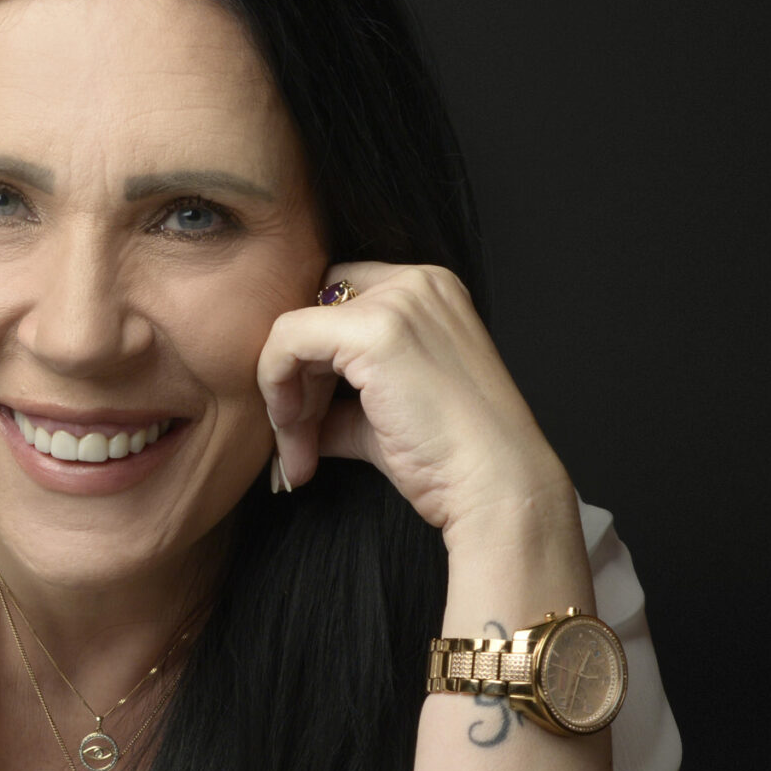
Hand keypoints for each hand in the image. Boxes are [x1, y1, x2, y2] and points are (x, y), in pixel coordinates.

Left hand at [255, 263, 572, 553]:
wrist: (494, 487)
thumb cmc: (453, 461)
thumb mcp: (387, 418)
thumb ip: (342, 406)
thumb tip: (296, 420)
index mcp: (431, 293)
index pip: (338, 301)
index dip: (312, 359)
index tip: (307, 418)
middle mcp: (417, 284)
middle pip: (313, 312)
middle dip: (295, 380)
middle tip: (297, 444)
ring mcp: (398, 301)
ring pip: (296, 329)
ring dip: (284, 397)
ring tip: (297, 456)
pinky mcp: (374, 331)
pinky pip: (287, 340)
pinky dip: (276, 388)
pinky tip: (296, 439)